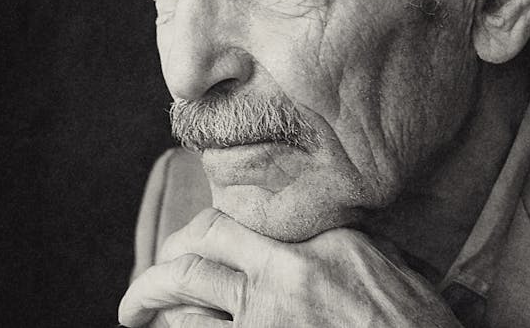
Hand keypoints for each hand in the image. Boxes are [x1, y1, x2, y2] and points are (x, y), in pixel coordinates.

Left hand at [118, 208, 460, 326]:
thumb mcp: (393, 273)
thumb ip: (349, 248)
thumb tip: (318, 240)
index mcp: (322, 238)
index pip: (245, 214)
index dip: (207, 228)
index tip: (194, 241)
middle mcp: (289, 268)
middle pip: (203, 242)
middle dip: (164, 260)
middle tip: (147, 284)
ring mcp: (270, 314)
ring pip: (187, 292)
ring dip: (153, 299)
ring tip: (136, 312)